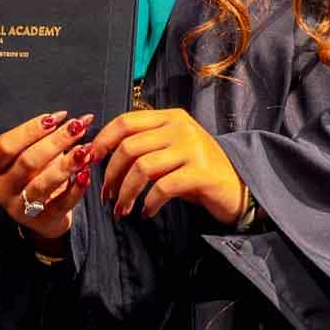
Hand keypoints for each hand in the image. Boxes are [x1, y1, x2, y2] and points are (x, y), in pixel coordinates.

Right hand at [0, 111, 95, 241]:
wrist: (44, 215)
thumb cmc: (36, 177)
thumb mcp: (31, 156)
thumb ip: (44, 139)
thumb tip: (74, 121)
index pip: (5, 146)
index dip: (30, 130)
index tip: (55, 117)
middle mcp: (2, 189)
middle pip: (26, 162)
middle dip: (55, 142)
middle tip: (77, 127)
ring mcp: (20, 208)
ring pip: (42, 184)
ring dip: (66, 165)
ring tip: (85, 150)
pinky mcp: (42, 222)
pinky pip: (60, 204)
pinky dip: (75, 188)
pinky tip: (86, 173)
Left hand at [89, 108, 243, 224]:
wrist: (238, 187)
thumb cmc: (197, 171)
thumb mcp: (171, 150)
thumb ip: (144, 146)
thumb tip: (102, 156)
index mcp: (170, 117)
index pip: (126, 122)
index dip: (103, 140)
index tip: (90, 160)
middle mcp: (180, 128)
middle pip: (129, 147)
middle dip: (111, 175)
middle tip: (107, 196)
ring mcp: (192, 148)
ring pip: (141, 168)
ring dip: (126, 193)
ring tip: (122, 210)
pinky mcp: (200, 172)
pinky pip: (162, 187)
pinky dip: (149, 203)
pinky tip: (147, 212)